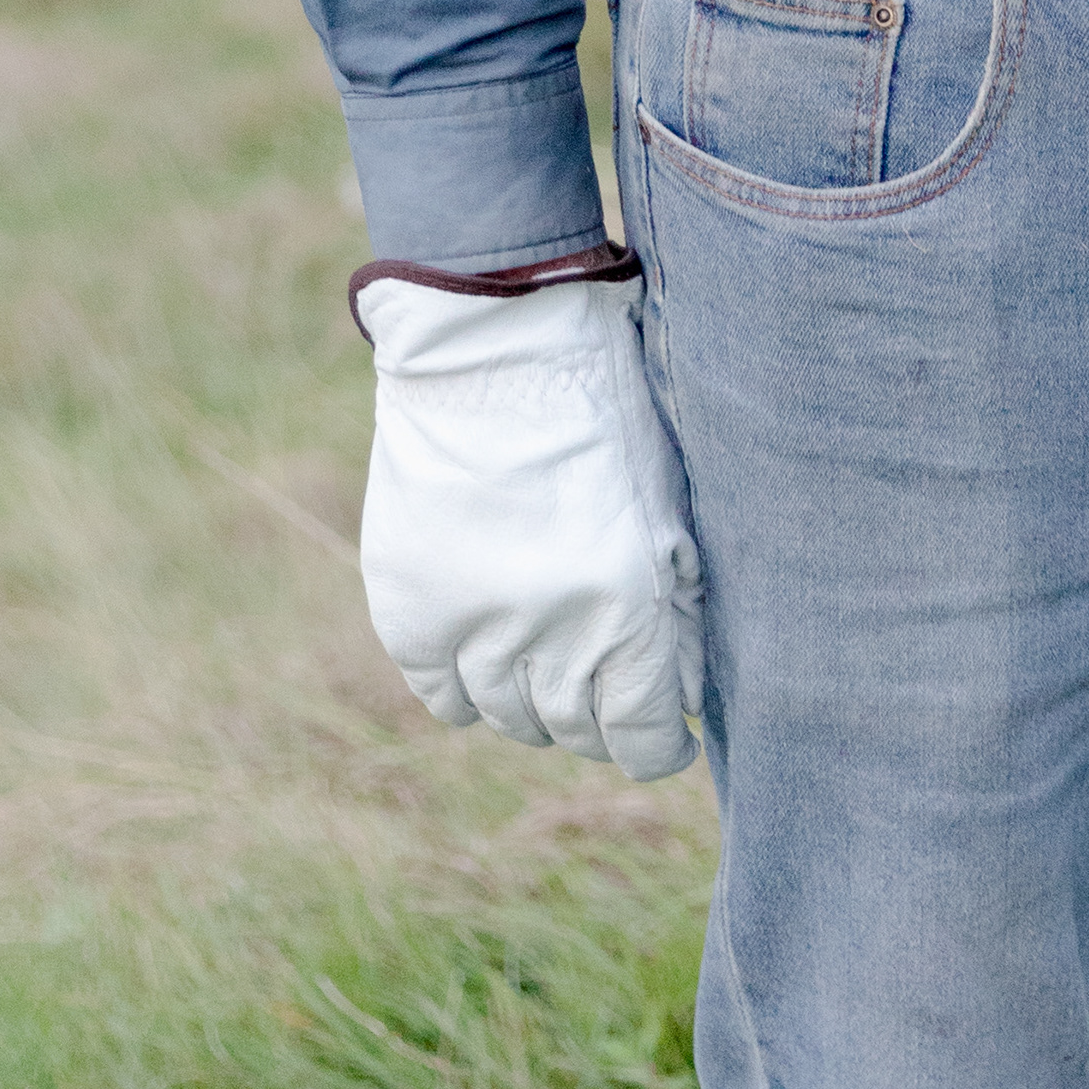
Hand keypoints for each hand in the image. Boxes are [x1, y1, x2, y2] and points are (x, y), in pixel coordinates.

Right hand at [355, 269, 704, 779]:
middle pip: (574, 731)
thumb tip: (680, 695)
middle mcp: (547, 637)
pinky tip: (492, 650)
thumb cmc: (605, 408)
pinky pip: (443, 695)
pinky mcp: (409, 610)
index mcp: (626, 612)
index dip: (659, 747)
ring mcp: (471, 627)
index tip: (666, 736)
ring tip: (552, 662)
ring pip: (508, 717)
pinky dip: (470, 685)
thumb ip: (676, 609)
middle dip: (601, 719)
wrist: (495, 341)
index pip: (643, 740)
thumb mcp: (666, 506)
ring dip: (537, 702)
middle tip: (610, 690)